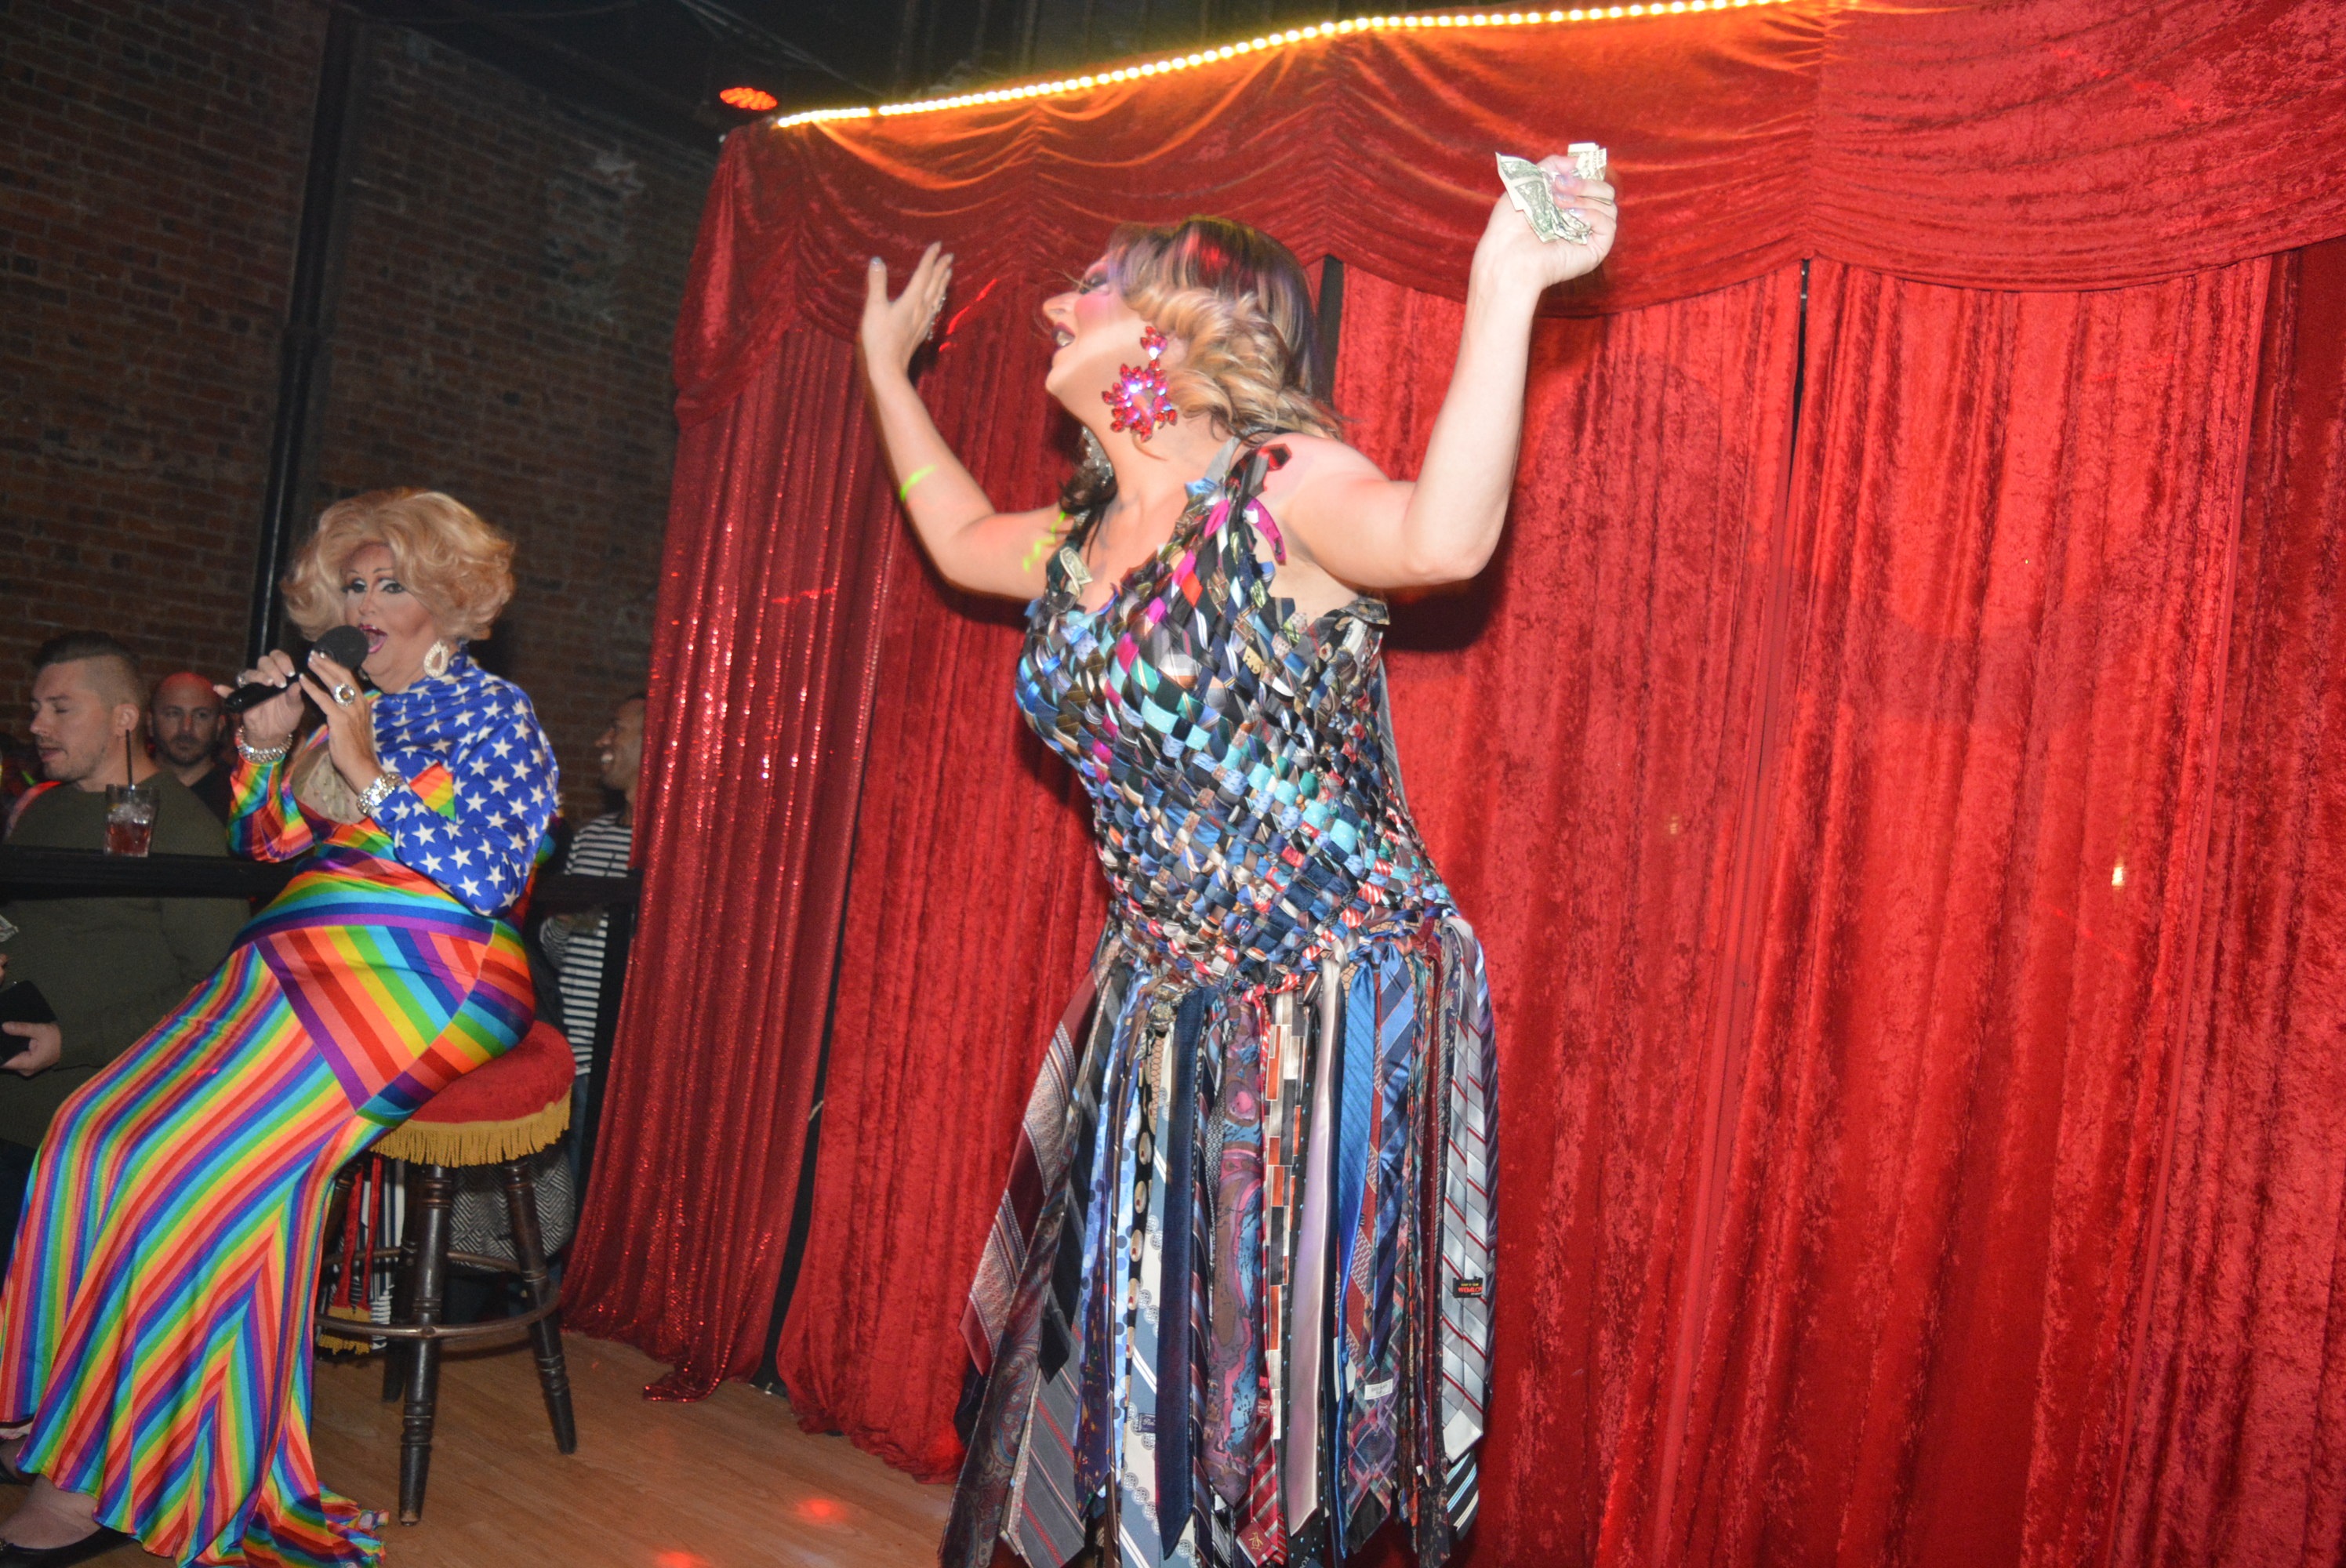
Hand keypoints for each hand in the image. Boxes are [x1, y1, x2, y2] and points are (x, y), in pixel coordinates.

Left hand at [2, 1022, 60, 1076]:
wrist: (72, 1043)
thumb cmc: (58, 1038)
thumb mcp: (40, 1030)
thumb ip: (22, 1028)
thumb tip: (4, 1026)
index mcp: (28, 1064)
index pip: (4, 1062)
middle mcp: (25, 1070)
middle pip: (6, 1061)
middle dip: (3, 1050)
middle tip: (2, 1036)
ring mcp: (27, 1069)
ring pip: (10, 1060)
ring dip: (8, 1051)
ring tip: (6, 1038)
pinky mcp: (29, 1066)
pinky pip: (16, 1059)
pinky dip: (14, 1052)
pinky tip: (14, 1043)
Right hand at [220, 651, 306, 749]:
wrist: (275, 734)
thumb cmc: (286, 717)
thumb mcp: (295, 708)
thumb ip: (295, 696)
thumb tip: (297, 683)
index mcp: (280, 676)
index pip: (278, 658)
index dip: (283, 661)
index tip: (290, 672)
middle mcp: (265, 678)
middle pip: (263, 662)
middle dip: (273, 668)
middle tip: (281, 682)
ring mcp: (253, 687)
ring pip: (249, 673)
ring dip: (258, 675)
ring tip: (269, 683)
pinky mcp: (243, 699)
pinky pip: (230, 693)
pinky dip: (224, 690)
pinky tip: (219, 688)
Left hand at [297, 649, 384, 797]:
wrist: (361, 766)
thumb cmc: (357, 750)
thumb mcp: (355, 727)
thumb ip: (348, 714)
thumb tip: (339, 705)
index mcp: (363, 705)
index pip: (350, 680)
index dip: (337, 667)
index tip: (326, 658)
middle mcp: (360, 704)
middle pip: (344, 676)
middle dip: (328, 663)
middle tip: (315, 654)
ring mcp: (351, 711)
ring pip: (335, 684)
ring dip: (320, 670)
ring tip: (309, 661)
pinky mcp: (340, 719)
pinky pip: (324, 699)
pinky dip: (312, 688)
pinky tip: (303, 681)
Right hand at [860, 243, 953, 381]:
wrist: (888, 367)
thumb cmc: (879, 338)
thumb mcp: (874, 307)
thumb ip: (876, 283)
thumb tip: (876, 260)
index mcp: (911, 300)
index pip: (923, 273)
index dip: (930, 258)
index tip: (938, 245)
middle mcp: (922, 308)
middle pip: (935, 284)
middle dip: (941, 268)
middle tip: (949, 256)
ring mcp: (923, 321)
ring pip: (937, 297)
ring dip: (943, 283)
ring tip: (949, 272)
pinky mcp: (922, 331)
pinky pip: (934, 309)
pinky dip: (938, 299)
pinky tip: (938, 301)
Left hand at [1471, 157, 1618, 298]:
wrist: (1507, 256)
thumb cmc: (1509, 226)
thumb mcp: (1527, 184)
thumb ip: (1550, 166)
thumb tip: (1575, 161)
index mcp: (1567, 206)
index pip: (1591, 183)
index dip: (1585, 172)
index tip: (1569, 169)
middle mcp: (1580, 221)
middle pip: (1604, 191)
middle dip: (1585, 183)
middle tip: (1560, 186)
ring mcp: (1588, 236)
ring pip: (1608, 205)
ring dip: (1585, 197)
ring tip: (1559, 203)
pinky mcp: (1595, 251)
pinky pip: (1608, 225)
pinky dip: (1593, 215)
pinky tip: (1573, 216)